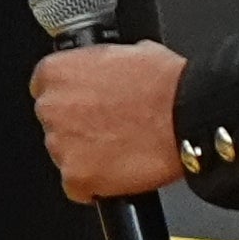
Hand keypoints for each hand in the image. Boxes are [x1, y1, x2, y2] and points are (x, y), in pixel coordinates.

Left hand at [37, 39, 187, 202]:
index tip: (88, 104)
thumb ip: (99, 66)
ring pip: (65, 154)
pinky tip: (121, 169)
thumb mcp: (128, 52)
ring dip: (87, 153)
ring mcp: (60, 145)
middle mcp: (51, 108)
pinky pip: (78, 187)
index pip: (45, 87)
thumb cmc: (169, 84)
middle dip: (78, 126)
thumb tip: (102, 74)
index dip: (72, 97)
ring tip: (123, 146)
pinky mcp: (76, 177)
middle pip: (55, 122)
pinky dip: (95, 184)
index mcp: (56, 72)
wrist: (192, 116)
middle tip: (111, 126)